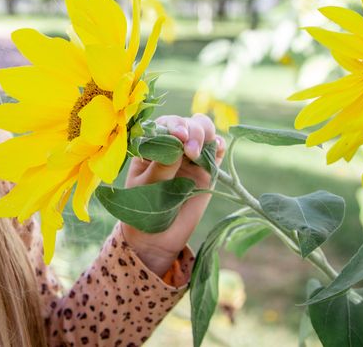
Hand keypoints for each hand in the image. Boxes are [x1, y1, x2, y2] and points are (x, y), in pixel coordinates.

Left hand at [120, 113, 225, 275]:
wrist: (158, 238)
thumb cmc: (143, 211)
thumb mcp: (146, 188)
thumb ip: (160, 167)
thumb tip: (176, 145)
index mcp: (150, 147)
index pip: (162, 125)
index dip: (171, 125)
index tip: (176, 136)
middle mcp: (171, 146)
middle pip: (184, 124)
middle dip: (190, 129)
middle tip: (189, 149)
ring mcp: (190, 157)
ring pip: (202, 130)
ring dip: (204, 132)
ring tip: (197, 151)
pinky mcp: (207, 170)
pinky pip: (217, 150)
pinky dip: (219, 143)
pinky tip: (217, 148)